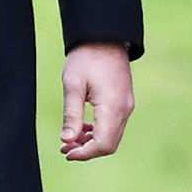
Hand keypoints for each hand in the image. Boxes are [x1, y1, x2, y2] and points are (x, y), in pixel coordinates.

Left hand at [59, 42, 134, 161]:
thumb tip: (67, 140)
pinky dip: (98, 131)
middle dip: (87, 150)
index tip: (65, 152)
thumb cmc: (86, 58)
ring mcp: (127, 106)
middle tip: (64, 148)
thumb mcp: (73, 85)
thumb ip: (72, 114)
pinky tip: (82, 128)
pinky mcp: (124, 102)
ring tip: (69, 139)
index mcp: (113, 107)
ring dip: (92, 142)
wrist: (104, 38)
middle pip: (109, 144)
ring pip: (112, 136)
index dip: (84, 153)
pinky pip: (114, 126)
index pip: (103, 144)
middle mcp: (124, 110)